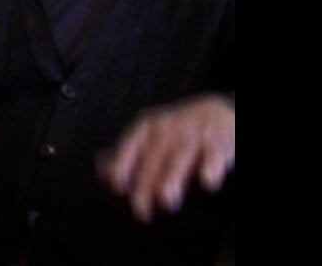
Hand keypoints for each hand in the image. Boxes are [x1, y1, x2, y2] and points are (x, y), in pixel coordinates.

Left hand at [97, 93, 234, 222]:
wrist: (215, 111)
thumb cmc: (174, 131)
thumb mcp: (147, 136)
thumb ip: (124, 155)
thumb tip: (103, 174)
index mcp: (146, 128)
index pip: (130, 146)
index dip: (122, 165)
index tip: (117, 186)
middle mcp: (168, 129)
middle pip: (154, 157)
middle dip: (146, 183)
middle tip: (141, 209)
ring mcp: (194, 134)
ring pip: (181, 156)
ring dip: (172, 177)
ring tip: (167, 200)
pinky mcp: (218, 141)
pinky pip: (214, 154)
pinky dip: (211, 166)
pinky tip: (207, 182)